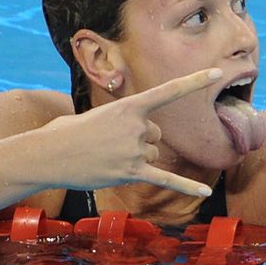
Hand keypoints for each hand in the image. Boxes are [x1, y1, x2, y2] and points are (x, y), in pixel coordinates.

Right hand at [37, 68, 222, 196]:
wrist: (48, 155)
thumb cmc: (66, 132)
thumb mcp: (96, 115)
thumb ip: (123, 122)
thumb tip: (137, 145)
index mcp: (129, 106)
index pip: (168, 91)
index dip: (194, 81)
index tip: (217, 73)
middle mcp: (137, 126)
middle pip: (156, 136)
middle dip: (140, 141)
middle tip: (110, 145)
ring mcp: (135, 151)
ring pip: (154, 157)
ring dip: (136, 160)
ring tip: (108, 159)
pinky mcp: (131, 173)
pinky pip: (166, 179)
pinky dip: (187, 187)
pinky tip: (206, 191)